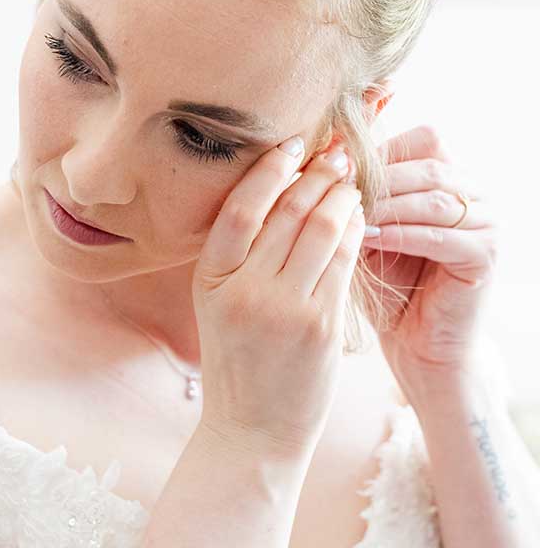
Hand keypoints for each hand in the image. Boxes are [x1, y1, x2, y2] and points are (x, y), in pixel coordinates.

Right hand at [191, 136, 363, 462]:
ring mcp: (285, 308)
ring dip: (342, 197)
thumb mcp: (217, 302)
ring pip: (323, 230)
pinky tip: (359, 217)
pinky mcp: (321, 326)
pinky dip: (355, 231)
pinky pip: (344, 262)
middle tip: (337, 151)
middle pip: (288, 211)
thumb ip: (240, 253)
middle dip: (317, 173)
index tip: (293, 142)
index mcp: (211, 278)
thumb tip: (280, 192)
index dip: (271, 168)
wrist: (252, 429)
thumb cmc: (236, 360)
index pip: (242, 207)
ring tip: (351, 180)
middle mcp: (245, 289)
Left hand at [360, 124, 498, 395]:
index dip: (380, 149)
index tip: (337, 162)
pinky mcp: (485, 255)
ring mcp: (487, 223)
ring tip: (348, 212)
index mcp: (450, 177)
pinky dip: (402, 234)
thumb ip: (359, 191)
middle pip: (427, 163)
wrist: (415, 341)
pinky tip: (370, 239)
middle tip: (337, 185)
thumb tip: (326, 154)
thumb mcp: (368, 225)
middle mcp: (475, 194)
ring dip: (386, 203)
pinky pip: (441, 235)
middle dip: (377, 176)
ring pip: (432, 196)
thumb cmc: (385, 279)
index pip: (422, 139)